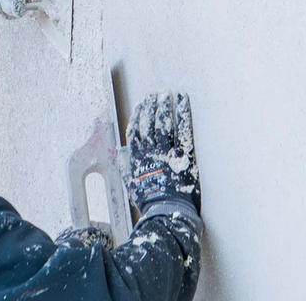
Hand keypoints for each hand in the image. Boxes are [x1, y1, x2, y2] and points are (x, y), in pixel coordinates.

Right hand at [126, 92, 199, 214]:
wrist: (168, 211)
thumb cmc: (151, 201)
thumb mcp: (132, 185)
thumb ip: (128, 167)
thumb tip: (122, 153)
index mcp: (137, 159)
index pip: (134, 132)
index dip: (137, 117)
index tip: (140, 105)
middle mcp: (150, 153)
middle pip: (148, 124)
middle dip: (150, 107)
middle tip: (153, 95)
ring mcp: (166, 152)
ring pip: (163, 124)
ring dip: (163, 107)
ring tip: (165, 94)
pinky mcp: (182, 154)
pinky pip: (182, 128)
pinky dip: (182, 112)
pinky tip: (182, 100)